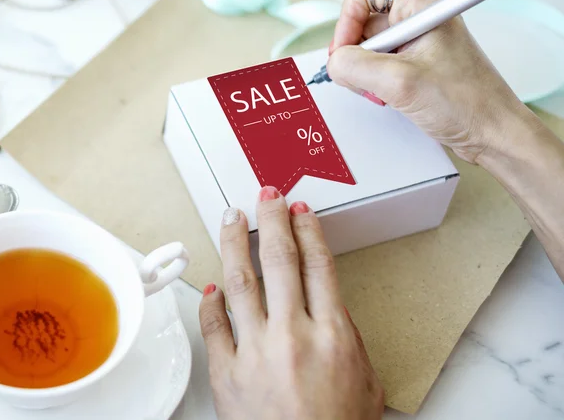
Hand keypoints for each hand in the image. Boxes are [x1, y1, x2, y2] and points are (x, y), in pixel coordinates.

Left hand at [199, 187, 383, 419]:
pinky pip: (213, 326)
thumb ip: (346, 335)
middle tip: (266, 195)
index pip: (318, 264)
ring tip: (231, 217)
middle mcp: (293, 334)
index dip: (308, 230)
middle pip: (279, 259)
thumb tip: (326, 304)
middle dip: (272, 219)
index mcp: (332, 334)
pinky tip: (212, 284)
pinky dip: (211, 301)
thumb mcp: (364, 379)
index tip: (300, 211)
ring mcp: (255, 351)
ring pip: (240, 280)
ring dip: (234, 241)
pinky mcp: (227, 374)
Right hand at [327, 0, 533, 162]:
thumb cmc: (466, 103)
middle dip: (354, 53)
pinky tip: (387, 97)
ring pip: (366, 47)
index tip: (345, 53)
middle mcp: (417, 18)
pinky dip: (373, 82)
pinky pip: (378, 65)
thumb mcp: (400, 82)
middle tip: (364, 80)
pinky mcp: (415, 63)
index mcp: (420, 6)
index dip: (347, 20)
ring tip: (381, 93)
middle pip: (361, 22)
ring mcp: (416, 42)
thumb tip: (333, 62)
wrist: (493, 134)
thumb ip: (356, 65)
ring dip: (363, 72)